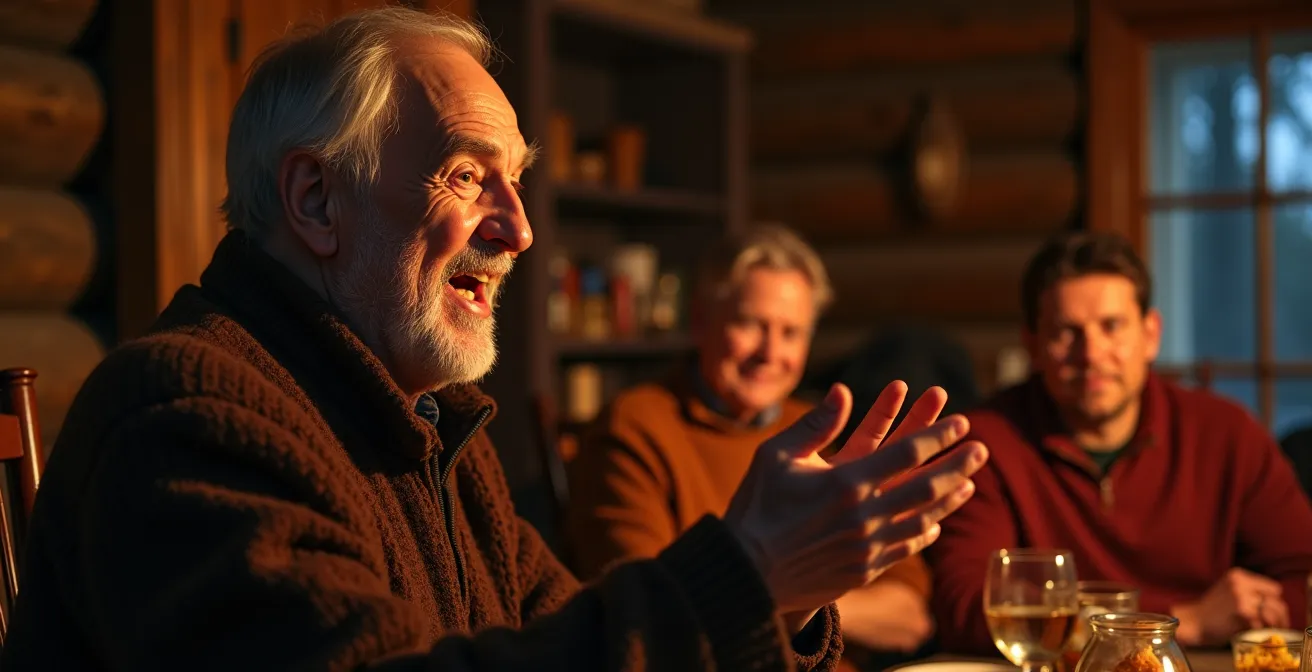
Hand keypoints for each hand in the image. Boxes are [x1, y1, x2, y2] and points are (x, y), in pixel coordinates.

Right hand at [724, 381, 987, 616]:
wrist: (746, 571)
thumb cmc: (757, 506)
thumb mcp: (776, 456)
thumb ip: (814, 424)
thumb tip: (842, 391)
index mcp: (845, 481)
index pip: (906, 452)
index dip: (937, 435)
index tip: (960, 421)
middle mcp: (864, 514)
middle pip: (926, 486)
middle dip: (957, 464)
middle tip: (980, 449)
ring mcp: (867, 545)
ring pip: (923, 518)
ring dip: (950, 498)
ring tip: (969, 482)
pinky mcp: (863, 569)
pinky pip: (905, 548)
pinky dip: (925, 532)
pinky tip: (936, 523)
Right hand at [1171, 568, 1288, 645]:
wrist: (1192, 622)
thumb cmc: (1212, 611)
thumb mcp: (1230, 591)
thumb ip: (1250, 592)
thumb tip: (1276, 604)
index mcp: (1238, 575)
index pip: (1273, 588)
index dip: (1273, 602)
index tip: (1271, 613)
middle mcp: (1241, 582)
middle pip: (1276, 599)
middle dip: (1278, 614)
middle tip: (1275, 625)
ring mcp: (1242, 596)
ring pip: (1273, 611)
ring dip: (1272, 623)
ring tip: (1266, 629)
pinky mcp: (1243, 611)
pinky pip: (1262, 623)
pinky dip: (1259, 629)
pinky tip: (1251, 631)